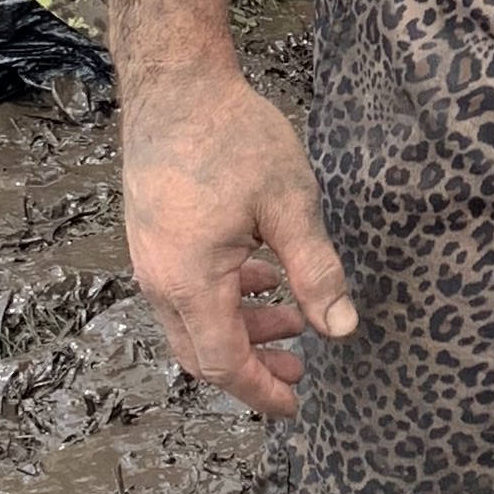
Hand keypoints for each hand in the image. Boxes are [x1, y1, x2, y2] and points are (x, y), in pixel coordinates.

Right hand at [120, 64, 357, 421]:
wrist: (175, 88)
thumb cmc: (233, 139)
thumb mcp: (290, 205)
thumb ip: (315, 272)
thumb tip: (343, 329)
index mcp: (192, 282)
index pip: (225, 363)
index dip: (261, 390)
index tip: (296, 405)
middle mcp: (160, 281)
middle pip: (203, 352)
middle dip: (253, 367)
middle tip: (300, 368)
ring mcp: (151, 259)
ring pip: (194, 322)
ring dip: (242, 329)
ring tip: (293, 319)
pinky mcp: (153, 237)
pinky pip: (185, 291)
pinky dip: (225, 300)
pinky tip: (262, 277)